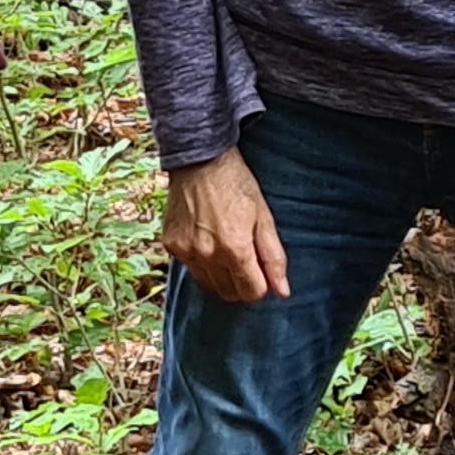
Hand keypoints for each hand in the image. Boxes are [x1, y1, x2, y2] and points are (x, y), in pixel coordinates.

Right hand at [160, 149, 290, 304]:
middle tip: (245, 260)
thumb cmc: (237, 185)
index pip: (252, 292)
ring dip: (220, 276)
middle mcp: (208, 255)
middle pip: (229, 293)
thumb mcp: (264, 218)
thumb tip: (282, 291)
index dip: (261, 284)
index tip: (261, 270)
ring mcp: (186, 251)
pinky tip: (206, 239)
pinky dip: (200, 261)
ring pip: (208, 285)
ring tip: (226, 249)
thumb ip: (274, 258)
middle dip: (241, 283)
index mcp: (235, 249)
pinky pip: (190, 268)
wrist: (200, 161)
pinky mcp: (171, 245)